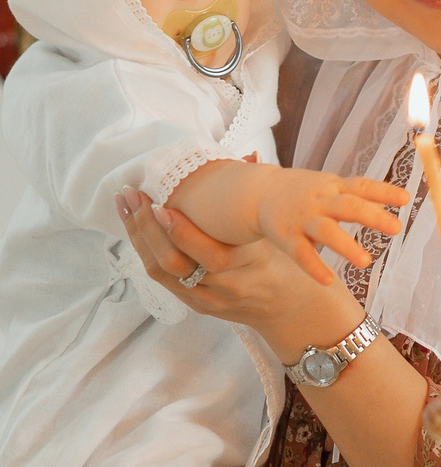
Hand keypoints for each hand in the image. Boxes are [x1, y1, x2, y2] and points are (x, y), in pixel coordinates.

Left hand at [121, 190, 369, 362]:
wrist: (289, 309)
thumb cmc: (285, 263)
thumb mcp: (276, 232)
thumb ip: (258, 198)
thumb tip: (250, 156)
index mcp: (248, 266)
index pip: (208, 255)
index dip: (179, 232)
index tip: (160, 205)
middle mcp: (224, 287)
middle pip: (173, 264)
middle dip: (146, 228)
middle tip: (132, 195)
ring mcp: (206, 299)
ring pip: (161, 272)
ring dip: (138, 238)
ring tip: (126, 207)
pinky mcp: (196, 305)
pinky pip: (163, 279)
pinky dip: (146, 251)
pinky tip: (136, 229)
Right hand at [255, 167, 407, 284]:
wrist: (259, 192)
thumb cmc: (305, 192)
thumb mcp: (331, 185)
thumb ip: (360, 194)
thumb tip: (400, 198)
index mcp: (334, 187)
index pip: (362, 186)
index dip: (384, 192)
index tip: (406, 199)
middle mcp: (321, 201)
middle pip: (348, 206)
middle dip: (372, 216)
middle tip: (396, 229)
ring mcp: (303, 219)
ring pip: (326, 231)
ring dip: (346, 246)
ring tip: (366, 262)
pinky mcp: (286, 236)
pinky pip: (301, 253)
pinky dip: (313, 267)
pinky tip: (328, 281)